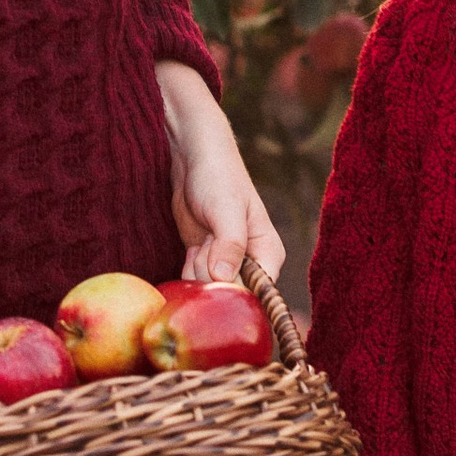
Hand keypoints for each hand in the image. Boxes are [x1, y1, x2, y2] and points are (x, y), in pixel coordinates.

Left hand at [158, 59, 283, 283]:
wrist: (193, 159)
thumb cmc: (219, 177)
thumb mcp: (226, 210)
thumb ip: (230, 246)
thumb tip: (224, 279)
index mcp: (269, 255)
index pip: (260, 295)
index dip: (235, 292)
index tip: (216, 269)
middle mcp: (251, 264)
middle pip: (229, 295)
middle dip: (211, 274)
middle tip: (207, 243)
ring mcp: (226, 264)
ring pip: (209, 289)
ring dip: (197, 268)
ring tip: (202, 239)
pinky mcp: (204, 261)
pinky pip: (195, 281)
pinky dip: (187, 268)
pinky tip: (192, 245)